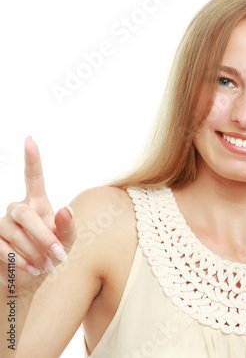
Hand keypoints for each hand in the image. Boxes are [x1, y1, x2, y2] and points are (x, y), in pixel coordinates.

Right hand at [0, 137, 76, 291]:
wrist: (31, 277)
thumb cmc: (51, 253)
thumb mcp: (66, 241)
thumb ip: (67, 227)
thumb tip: (65, 209)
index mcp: (37, 203)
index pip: (33, 177)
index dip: (32, 158)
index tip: (30, 139)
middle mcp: (17, 209)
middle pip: (26, 214)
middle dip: (43, 237)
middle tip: (59, 256)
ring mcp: (1, 224)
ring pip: (15, 235)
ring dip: (34, 254)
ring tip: (46, 266)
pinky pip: (2, 250)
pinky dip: (20, 263)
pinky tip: (30, 270)